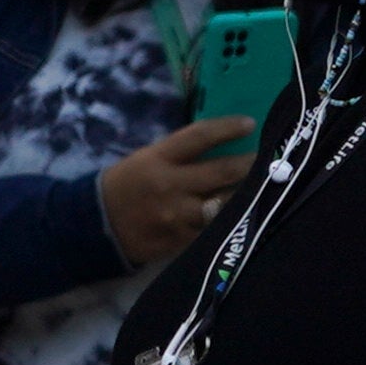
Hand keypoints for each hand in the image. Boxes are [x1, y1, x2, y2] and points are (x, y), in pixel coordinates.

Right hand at [95, 114, 258, 263]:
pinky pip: (215, 229)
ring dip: (247, 195)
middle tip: (269, 159)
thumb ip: (180, 155)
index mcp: (158, 160)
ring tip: (263, 188)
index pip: (200, 137)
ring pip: (225, 204)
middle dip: (250, 164)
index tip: (250, 124)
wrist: (95, 228)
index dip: (228, 128)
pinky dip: (229, 220)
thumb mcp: (146, 160)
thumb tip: (222, 146)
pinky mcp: (182, 240)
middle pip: (223, 171)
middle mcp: (170, 186)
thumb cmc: (125, 186)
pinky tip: (241, 214)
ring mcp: (177, 216)